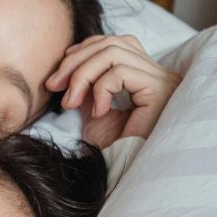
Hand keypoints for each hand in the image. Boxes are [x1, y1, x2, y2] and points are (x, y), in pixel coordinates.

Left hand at [46, 34, 180, 148]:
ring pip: (113, 52)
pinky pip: (120, 73)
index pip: (115, 43)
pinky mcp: (160, 90)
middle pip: (112, 43)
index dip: (83, 52)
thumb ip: (88, 86)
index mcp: (146, 76)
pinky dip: (99, 90)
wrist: (126, 173)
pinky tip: (98, 113)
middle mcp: (159, 74)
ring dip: (81, 75)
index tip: (59, 75)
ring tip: (70, 103)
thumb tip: (67, 68)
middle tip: (53, 86)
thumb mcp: (94, 111)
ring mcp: (163, 80)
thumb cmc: (114, 149)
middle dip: (75, 62)